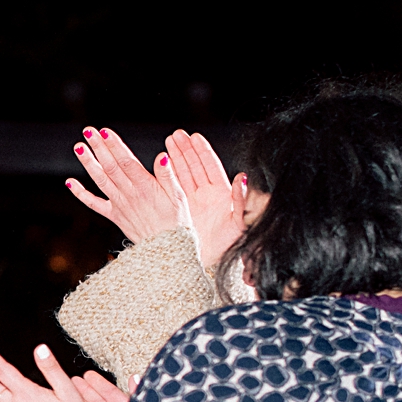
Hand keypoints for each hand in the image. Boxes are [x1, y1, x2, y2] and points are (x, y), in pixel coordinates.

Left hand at [65, 126, 180, 244]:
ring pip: (100, 181)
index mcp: (146, 187)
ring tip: (78, 147)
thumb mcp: (179, 196)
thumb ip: (168, 175)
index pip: (127, 162)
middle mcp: (129, 194)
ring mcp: (119, 205)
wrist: (167, 250)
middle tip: (88, 131)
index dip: (115, 146)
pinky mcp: (114, 216)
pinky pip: (94, 204)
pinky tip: (70, 182)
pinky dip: (81, 193)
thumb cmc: (177, 221)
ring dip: (88, 163)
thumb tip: (162, 155)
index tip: (105, 131)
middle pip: (110, 167)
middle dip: (98, 147)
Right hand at [160, 130, 247, 268]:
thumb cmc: (230, 246)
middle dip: (186, 149)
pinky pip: (172, 191)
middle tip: (176, 135)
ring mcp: (193, 203)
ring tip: (168, 143)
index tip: (194, 137)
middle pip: (195, 166)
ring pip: (183, 175)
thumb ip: (242, 199)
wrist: (215, 266)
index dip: (202, 151)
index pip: (210, 166)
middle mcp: (206, 196)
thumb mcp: (239, 222)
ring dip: (176, 158)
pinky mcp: (181, 212)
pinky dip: (166, 178)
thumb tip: (243, 178)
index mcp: (221, 195)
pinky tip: (158, 167)